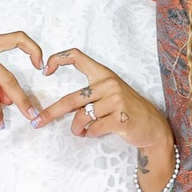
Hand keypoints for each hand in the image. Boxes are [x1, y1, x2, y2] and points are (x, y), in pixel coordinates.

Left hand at [34, 48, 172, 159]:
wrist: (153, 128)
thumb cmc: (128, 111)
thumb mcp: (110, 95)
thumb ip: (88, 96)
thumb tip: (60, 107)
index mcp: (104, 74)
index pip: (78, 57)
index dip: (59, 59)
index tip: (45, 69)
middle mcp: (109, 84)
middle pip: (71, 99)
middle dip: (51, 113)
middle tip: (37, 122)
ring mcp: (115, 100)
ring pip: (81, 117)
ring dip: (78, 129)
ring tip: (82, 131)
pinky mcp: (119, 118)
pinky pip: (93, 128)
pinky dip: (90, 134)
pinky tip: (96, 132)